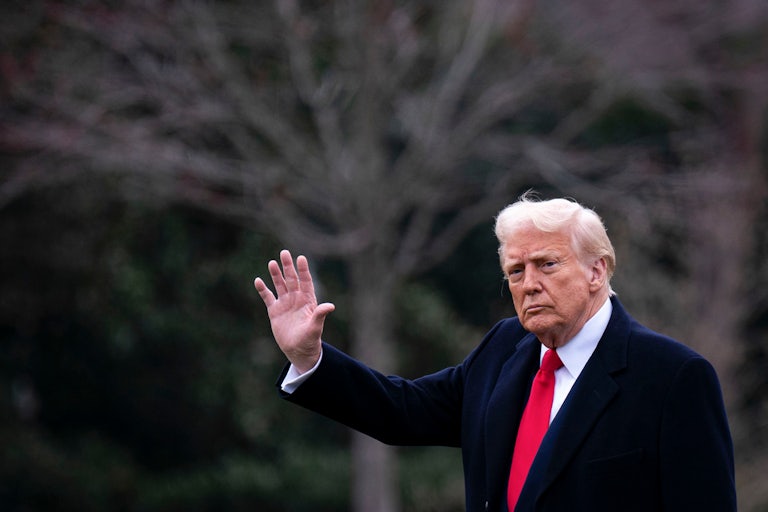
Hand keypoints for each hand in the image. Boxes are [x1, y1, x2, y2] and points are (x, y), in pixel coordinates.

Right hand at [254, 250, 334, 372]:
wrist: (298, 351)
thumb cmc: (310, 340)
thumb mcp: (315, 328)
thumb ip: (320, 315)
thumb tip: (330, 306)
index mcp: (308, 301)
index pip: (306, 282)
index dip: (303, 270)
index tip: (301, 258)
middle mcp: (296, 299)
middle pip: (291, 280)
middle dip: (288, 267)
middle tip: (284, 253)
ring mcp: (285, 304)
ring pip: (280, 285)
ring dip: (276, 275)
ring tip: (272, 263)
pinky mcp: (275, 311)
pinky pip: (268, 297)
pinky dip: (263, 290)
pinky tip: (258, 281)